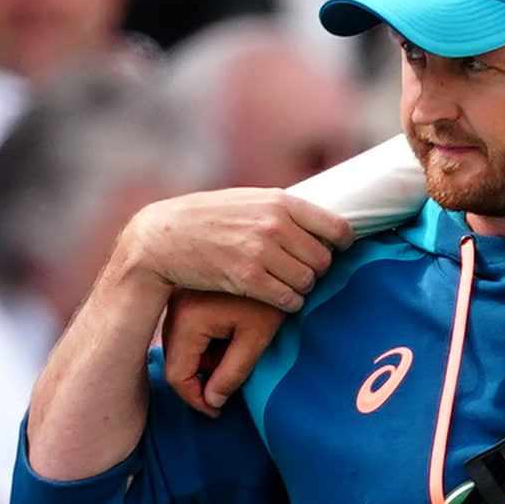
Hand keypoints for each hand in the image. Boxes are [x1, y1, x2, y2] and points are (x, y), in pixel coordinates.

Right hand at [125, 190, 351, 310]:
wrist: (164, 237)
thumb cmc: (208, 219)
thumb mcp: (248, 200)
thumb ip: (283, 209)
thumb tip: (321, 220)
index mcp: (280, 202)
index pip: (336, 228)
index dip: (339, 244)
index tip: (333, 252)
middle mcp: (275, 224)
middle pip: (323, 260)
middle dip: (314, 269)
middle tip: (296, 271)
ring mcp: (262, 252)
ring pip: (307, 282)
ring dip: (299, 288)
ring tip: (281, 283)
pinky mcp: (248, 279)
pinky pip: (288, 300)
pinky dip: (286, 303)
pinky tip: (273, 296)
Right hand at [162, 290, 289, 412]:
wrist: (278, 257)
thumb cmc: (270, 299)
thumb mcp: (255, 339)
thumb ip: (232, 374)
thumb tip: (212, 402)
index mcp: (188, 318)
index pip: (177, 375)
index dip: (196, 399)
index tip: (218, 410)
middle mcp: (174, 307)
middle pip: (177, 361)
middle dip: (203, 377)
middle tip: (234, 378)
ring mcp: (177, 301)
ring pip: (183, 348)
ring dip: (207, 359)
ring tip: (238, 348)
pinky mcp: (185, 296)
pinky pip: (188, 331)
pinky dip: (207, 342)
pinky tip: (232, 332)